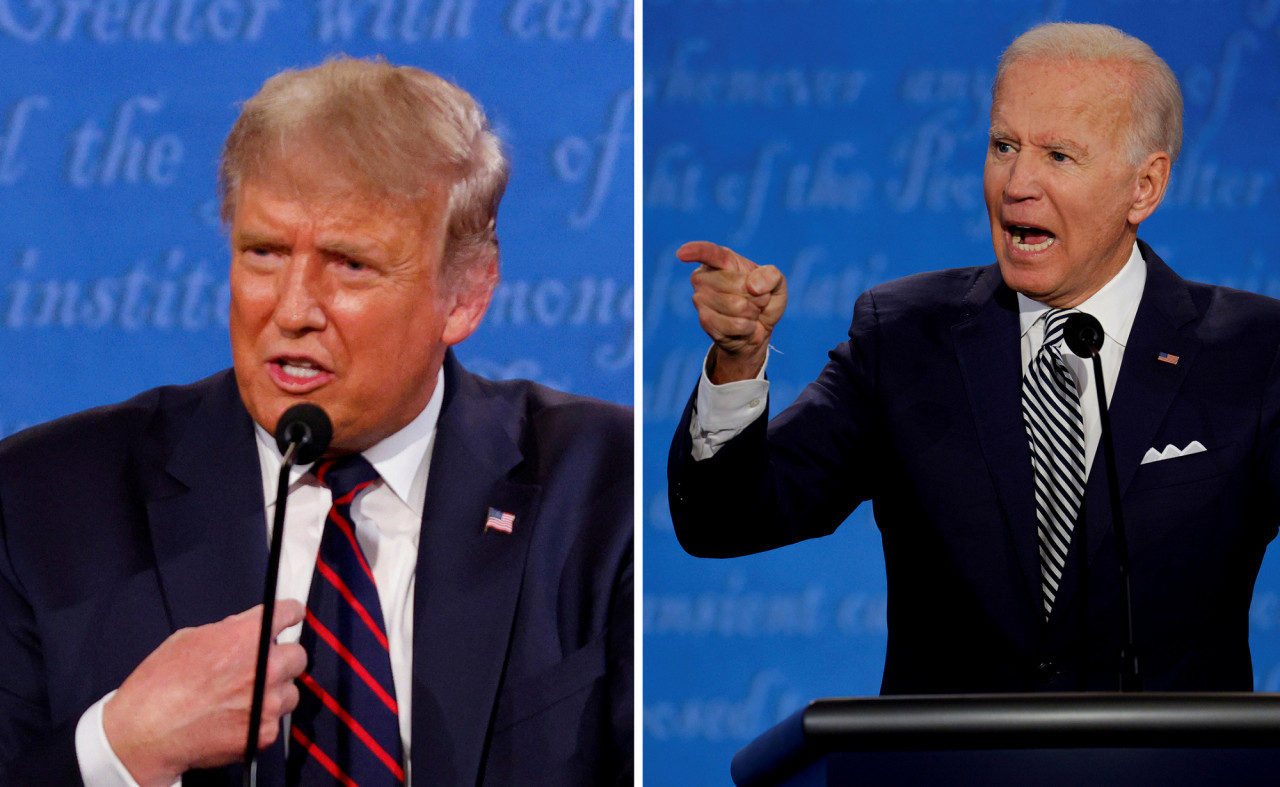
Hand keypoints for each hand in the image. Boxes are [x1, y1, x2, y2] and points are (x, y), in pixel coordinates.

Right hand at [102, 600, 306, 786]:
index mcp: (248, 637)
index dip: (290, 614)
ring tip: (244, 699)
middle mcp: (266, 667)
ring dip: (274, 693)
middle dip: (281, 658)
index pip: (290, 612)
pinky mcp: (264, 732)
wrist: (145, 733)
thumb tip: (245, 629)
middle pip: (298, 655)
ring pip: (290, 691)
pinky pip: (276, 721)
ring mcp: (268, 703)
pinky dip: (261, 721)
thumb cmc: (158, 686)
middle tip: (262, 667)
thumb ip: (228, 631)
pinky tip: (237, 720)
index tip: (291, 617)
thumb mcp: (190, 639)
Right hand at [678, 241, 787, 382]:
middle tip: (756, 300)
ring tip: (750, 313)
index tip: (682, 253)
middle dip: (757, 296)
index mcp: (721, 260)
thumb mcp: (777, 283)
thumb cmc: (764, 299)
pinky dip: (748, 327)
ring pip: (737, 306)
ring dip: (753, 312)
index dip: (695, 251)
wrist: (759, 328)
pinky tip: (744, 326)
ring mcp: (701, 299)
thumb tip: (753, 285)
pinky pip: (736, 324)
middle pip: (736, 284)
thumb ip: (771, 276)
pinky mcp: (705, 321)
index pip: (707, 252)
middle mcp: (704, 277)